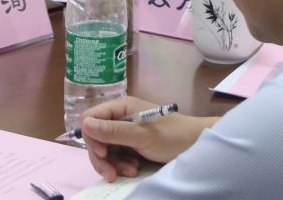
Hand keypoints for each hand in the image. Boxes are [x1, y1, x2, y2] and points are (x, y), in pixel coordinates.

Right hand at [80, 98, 210, 182]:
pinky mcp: (131, 145)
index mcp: (121, 107)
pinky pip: (116, 156)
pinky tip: (133, 170)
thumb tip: (85, 124)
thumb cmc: (172, 136)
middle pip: (96, 137)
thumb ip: (113, 131)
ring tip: (131, 172)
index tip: (103, 154)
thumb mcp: (142, 135)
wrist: (197, 145)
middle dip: (102, 157)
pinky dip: (121, 165)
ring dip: (114, 164)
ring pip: (105, 150)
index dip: (92, 137)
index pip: (90, 118)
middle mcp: (120, 117)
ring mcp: (125, 132)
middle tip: (112, 174)